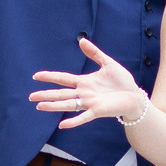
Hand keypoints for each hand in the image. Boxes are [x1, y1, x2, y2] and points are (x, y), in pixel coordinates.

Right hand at [29, 39, 146, 129]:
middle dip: (46, 94)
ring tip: (39, 106)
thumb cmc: (122, 81)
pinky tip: (62, 125)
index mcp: (84, 82)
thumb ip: (94, 53)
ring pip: (67, 104)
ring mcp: (89, 103)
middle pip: (61, 93)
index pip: (63, 78)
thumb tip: (81, 40)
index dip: (50, 77)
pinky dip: (73, 121)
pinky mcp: (97, 111)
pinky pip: (83, 117)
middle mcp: (83, 94)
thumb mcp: (108, 63)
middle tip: (31, 97)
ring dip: (53, 105)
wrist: (134, 96)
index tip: (36, 76)